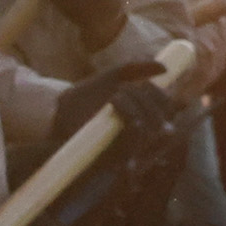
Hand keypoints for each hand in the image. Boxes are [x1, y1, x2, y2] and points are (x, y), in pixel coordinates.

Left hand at [48, 60, 167, 146]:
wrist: (59, 113)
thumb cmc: (85, 97)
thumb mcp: (111, 77)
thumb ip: (136, 69)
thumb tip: (164, 68)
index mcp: (144, 115)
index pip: (167, 109)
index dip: (161, 96)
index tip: (143, 84)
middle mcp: (141, 133)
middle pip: (162, 118)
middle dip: (146, 98)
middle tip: (123, 88)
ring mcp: (129, 147)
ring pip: (150, 130)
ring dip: (136, 107)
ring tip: (114, 97)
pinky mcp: (116, 157)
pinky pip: (134, 144)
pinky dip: (130, 121)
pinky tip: (116, 106)